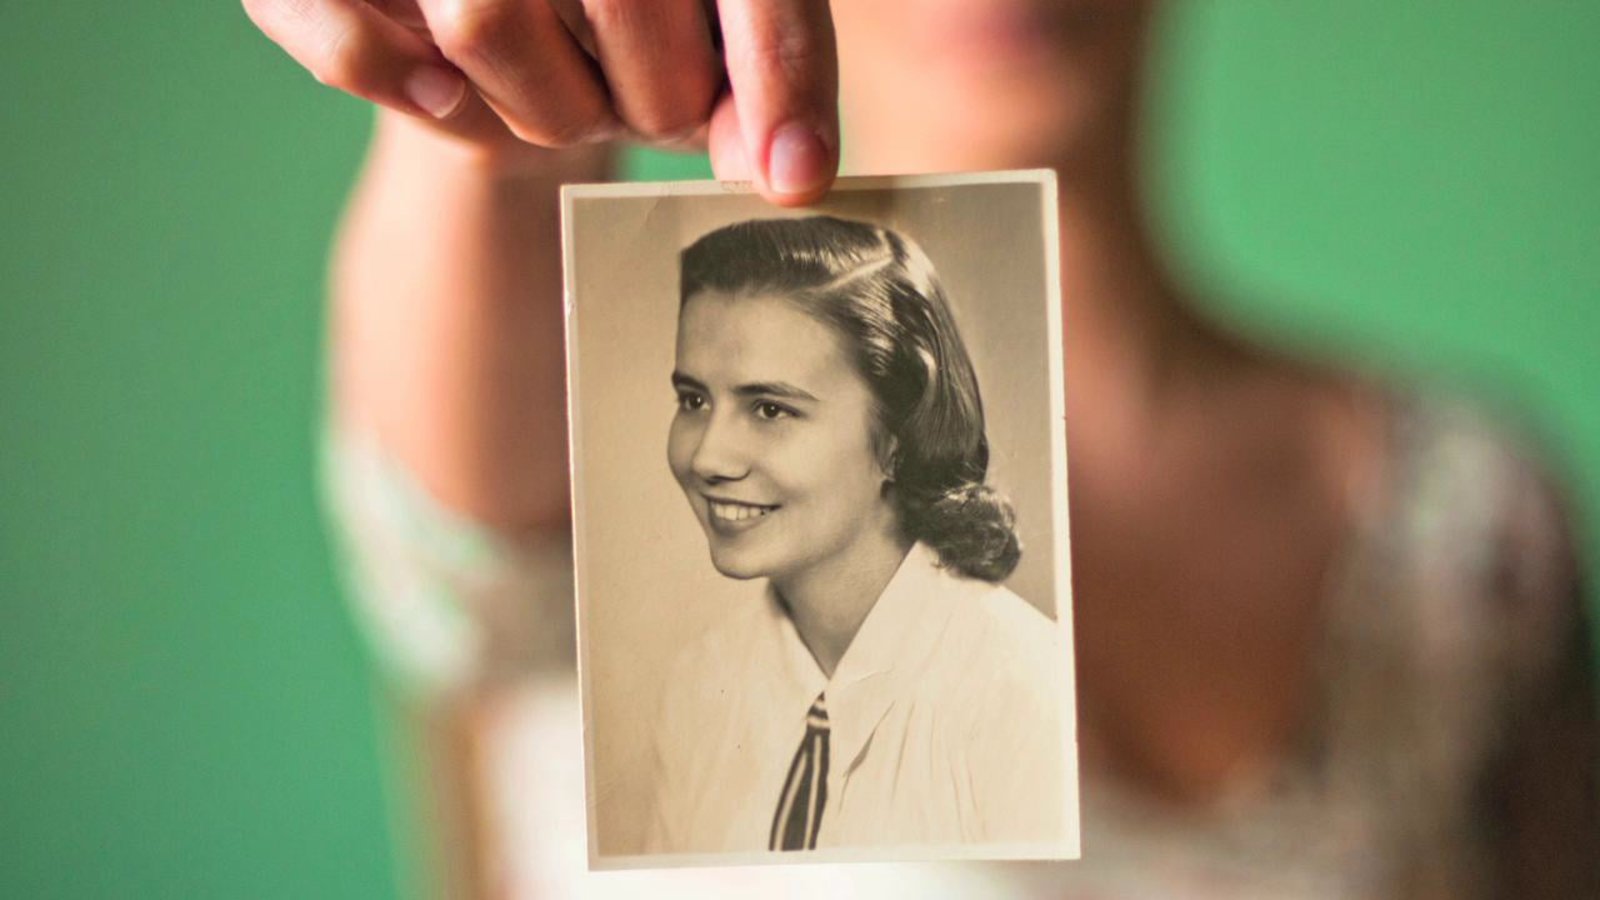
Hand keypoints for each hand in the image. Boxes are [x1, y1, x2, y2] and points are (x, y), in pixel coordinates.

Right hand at [243, 0, 838, 202]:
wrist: (484, 13)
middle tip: (641, 98)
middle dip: (651, 100)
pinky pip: (354, 47)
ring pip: (485, 23)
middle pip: (623, 0)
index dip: (776, 74)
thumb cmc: (622, 23)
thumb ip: (760, 83)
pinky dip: (411, 91)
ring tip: (563, 88)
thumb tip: (789, 171)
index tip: (792, 177)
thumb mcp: (706, 40)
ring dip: (548, 109)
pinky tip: (445, 93)